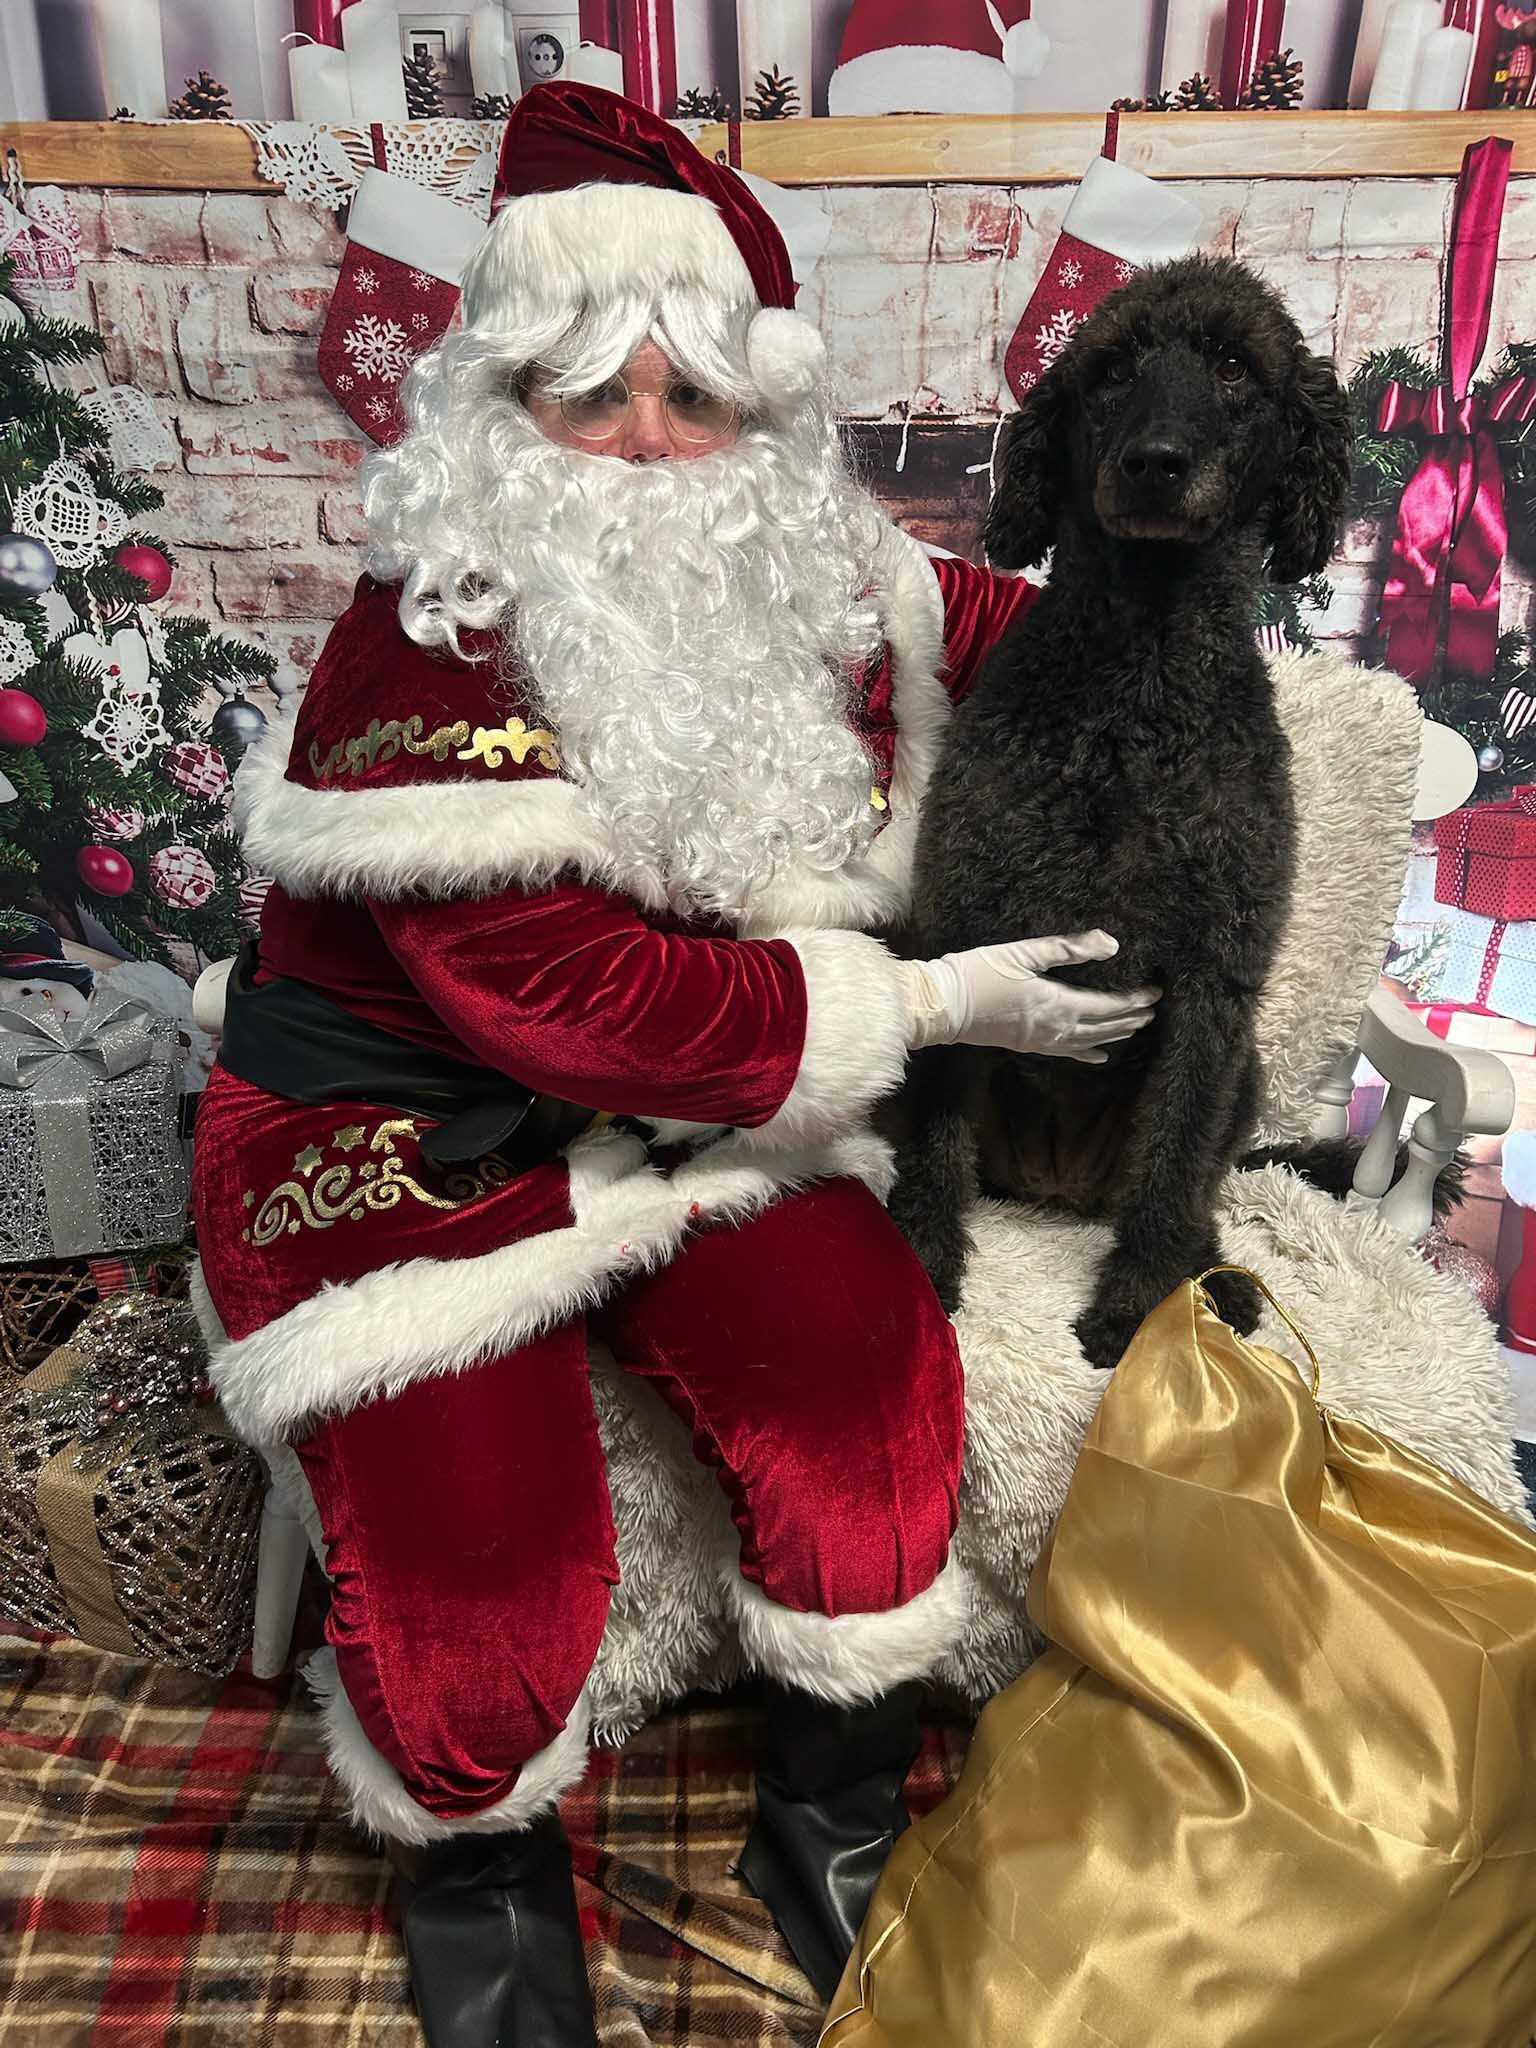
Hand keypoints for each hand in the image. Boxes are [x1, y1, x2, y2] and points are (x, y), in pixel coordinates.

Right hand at [908, 930, 1159, 1061]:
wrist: (942, 1006)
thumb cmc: (977, 973)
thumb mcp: (1022, 952)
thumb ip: (1068, 948)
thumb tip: (1110, 943)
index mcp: (1056, 1002)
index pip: (1108, 1005)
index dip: (1134, 1000)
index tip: (1155, 992)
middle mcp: (1054, 1027)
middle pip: (1104, 1026)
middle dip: (1131, 1018)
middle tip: (1152, 1010)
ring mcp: (1041, 1040)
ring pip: (1090, 1041)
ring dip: (1116, 1034)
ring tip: (1137, 1027)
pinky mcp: (1028, 1045)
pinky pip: (1067, 1052)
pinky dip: (1087, 1052)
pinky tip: (1100, 1055)